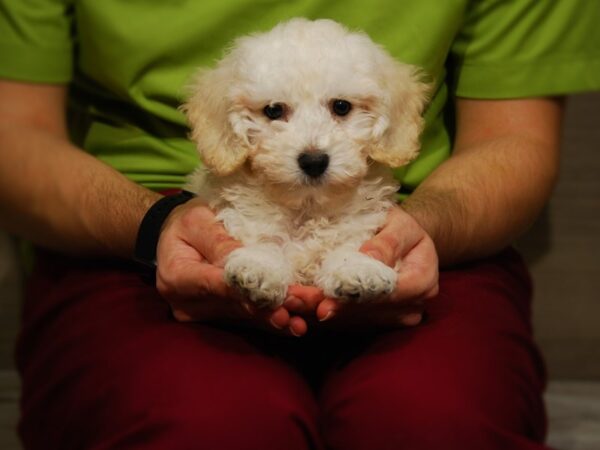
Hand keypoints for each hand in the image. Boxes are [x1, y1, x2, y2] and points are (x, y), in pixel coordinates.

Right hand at [155, 198, 307, 335]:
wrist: (174, 237)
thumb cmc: (186, 223)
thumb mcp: (197, 220)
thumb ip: (218, 241)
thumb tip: (242, 261)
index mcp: (177, 276)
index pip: (216, 285)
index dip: (248, 290)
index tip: (277, 293)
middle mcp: (187, 304)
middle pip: (235, 305)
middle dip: (273, 304)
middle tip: (305, 303)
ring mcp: (202, 314)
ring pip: (245, 316)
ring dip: (279, 314)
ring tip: (308, 315)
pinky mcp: (217, 317)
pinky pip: (246, 319)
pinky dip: (272, 318)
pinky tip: (296, 324)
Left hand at [305, 205, 438, 328]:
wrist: (404, 241)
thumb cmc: (400, 227)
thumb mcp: (400, 224)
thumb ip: (388, 242)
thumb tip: (370, 258)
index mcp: (423, 281)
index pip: (388, 293)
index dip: (357, 295)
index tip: (327, 295)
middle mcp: (411, 307)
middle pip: (365, 311)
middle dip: (328, 306)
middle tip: (294, 300)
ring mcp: (393, 319)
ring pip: (352, 321)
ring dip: (318, 313)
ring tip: (289, 303)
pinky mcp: (375, 322)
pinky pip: (346, 323)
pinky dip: (320, 315)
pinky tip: (297, 308)